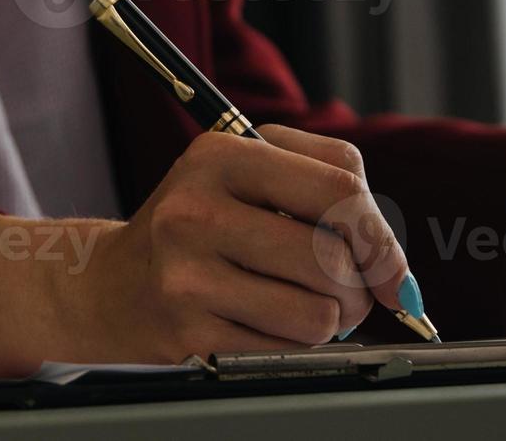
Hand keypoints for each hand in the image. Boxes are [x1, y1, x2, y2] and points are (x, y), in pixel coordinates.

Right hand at [63, 125, 412, 360]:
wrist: (109, 285)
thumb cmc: (199, 227)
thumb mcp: (247, 174)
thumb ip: (328, 190)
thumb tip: (396, 273)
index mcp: (222, 155)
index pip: (339, 188)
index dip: (382, 237)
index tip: (394, 271)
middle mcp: (197, 209)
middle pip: (333, 258)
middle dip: (359, 289)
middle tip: (343, 293)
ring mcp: (188, 273)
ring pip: (317, 312)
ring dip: (328, 322)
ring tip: (301, 307)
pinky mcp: (187, 331)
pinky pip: (285, 350)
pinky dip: (292, 345)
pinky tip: (264, 325)